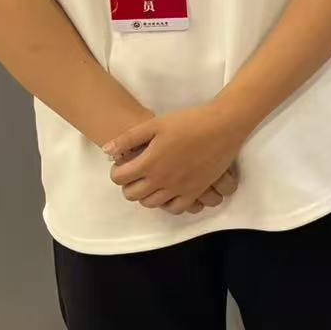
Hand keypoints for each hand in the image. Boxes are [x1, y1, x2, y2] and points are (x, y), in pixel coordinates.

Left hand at [105, 104, 249, 212]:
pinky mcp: (196, 191)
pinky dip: (168, 204)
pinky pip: (176, 208)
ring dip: (146, 195)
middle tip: (137, 173)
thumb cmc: (190, 121)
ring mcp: (179, 188)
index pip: (120, 178)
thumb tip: (107, 151)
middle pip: (132, 195)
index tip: (124, 164)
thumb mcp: (156, 124)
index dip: (116, 171)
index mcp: (150, 162)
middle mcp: (162, 180)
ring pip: (151, 203)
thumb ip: (129, 138)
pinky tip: (170, 191)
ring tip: (152, 181)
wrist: (224, 125)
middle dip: (129, 185)